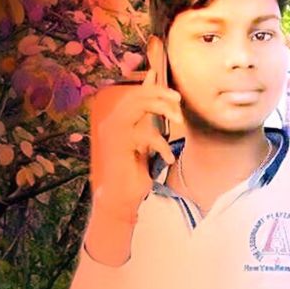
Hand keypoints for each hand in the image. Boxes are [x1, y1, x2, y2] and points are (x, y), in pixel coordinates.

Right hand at [88, 68, 183, 218]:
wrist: (118, 200)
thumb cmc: (131, 174)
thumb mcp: (144, 143)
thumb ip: (148, 122)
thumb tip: (156, 106)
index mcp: (116, 120)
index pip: (135, 93)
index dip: (155, 88)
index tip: (175, 96)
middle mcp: (111, 121)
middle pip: (137, 94)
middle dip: (161, 94)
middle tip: (178, 101)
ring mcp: (112, 130)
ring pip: (139, 104)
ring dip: (162, 108)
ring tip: (178, 119)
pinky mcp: (118, 142)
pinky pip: (145, 132)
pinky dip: (161, 144)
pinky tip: (168, 159)